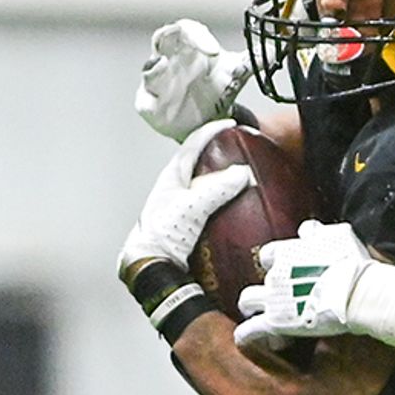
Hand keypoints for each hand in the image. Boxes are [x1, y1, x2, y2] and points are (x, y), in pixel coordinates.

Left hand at [120, 130, 251, 283]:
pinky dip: (224, 203)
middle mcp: (175, 190)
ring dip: (222, 179)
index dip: (212, 131)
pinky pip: (211, 207)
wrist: (151, 269)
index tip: (231, 125)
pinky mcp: (188, 226)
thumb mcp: (191, 208)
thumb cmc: (160, 238)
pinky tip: (236, 210)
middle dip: (220, 154)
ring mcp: (181, 208)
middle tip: (241, 150)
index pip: (192, 144)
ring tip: (243, 178)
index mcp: (171, 177)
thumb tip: (241, 173)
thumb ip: (215, 189)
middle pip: (200, 163)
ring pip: (205, 185)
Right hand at [136, 20, 254, 141]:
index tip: (214, 51)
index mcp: (190, 47)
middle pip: (163, 38)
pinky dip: (149, 99)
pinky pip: (144, 99)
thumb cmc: (216, 90)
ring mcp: (158, 82)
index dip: (196, 34)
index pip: (186, 29)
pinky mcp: (150, 104)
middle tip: (181, 41)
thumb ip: (255, 59)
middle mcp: (171, 59)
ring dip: (156, 67)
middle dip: (169, 37)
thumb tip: (280, 47)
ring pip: (151, 67)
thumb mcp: (237, 73)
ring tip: (163, 67)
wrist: (207, 122)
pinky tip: (159, 99)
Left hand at [234, 220, 379, 347]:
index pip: (270, 254)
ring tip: (250, 311)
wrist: (354, 292)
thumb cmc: (350, 264)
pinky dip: (245, 334)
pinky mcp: (275, 322)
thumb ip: (317, 232)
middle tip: (272, 291)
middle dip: (265, 283)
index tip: (282, 266)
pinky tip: (242, 338)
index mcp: (287, 252)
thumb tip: (307, 229)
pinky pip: (252, 329)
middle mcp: (275, 273)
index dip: (275, 261)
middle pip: (261, 276)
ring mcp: (273, 298)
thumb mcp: (337, 236)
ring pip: (248, 299)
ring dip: (249, 304)